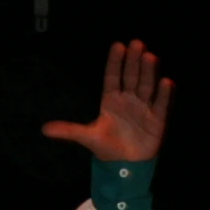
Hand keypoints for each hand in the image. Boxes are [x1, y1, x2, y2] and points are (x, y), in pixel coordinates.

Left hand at [41, 40, 171, 161]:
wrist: (125, 166)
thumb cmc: (107, 147)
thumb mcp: (87, 137)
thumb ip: (69, 130)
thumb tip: (43, 129)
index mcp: (111, 100)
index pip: (113, 77)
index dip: (115, 62)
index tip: (118, 45)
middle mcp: (128, 99)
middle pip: (131, 76)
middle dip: (133, 61)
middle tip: (137, 43)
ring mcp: (143, 108)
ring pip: (146, 86)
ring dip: (148, 72)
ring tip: (150, 57)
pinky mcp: (157, 120)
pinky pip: (160, 105)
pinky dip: (164, 94)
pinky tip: (166, 81)